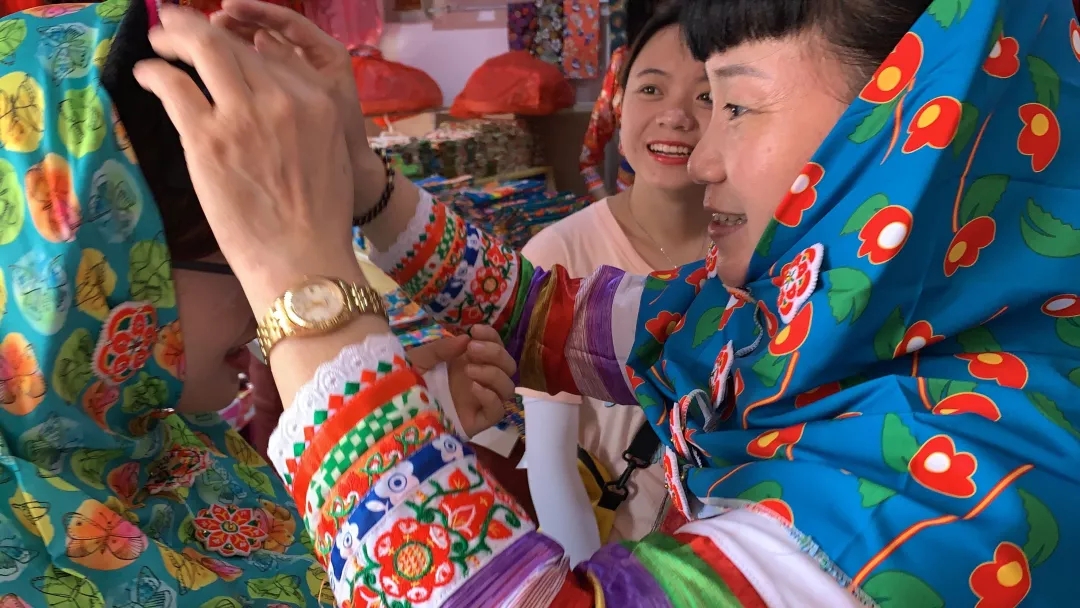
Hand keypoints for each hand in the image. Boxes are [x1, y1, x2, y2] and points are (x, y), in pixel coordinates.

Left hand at [134, 5, 358, 312]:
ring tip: (158, 38)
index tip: (221, 46)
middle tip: (177, 25)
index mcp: (318, 102)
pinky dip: (155, 71)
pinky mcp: (208, 138)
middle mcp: (282, 98)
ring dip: (174, 35)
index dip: (238, 44)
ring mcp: (244, 115)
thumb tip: (272, 103)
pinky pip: (173, 84)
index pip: (270, 56)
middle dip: (198, 29)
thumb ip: (305, 120)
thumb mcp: (330, 156)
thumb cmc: (319, 221)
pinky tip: (146, 73)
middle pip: (234, 44)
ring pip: (203, 48)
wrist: (304, 262)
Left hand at [409, 326, 516, 436]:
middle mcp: (480, 381)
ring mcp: (480, 402)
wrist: (397, 413)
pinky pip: (498, 411)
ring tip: (468, 369)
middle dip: (495, 353)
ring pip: (508, 387)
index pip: (495, 347)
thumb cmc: (407, 383)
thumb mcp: (420, 359)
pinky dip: (490, 397)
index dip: (491, 336)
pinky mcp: (478, 422)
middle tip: (472, 349)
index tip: (475, 330)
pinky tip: (474, 387)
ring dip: (493, 373)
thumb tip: (464, 339)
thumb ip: (441, 348)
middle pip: (508, 366)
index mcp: (469, 363)